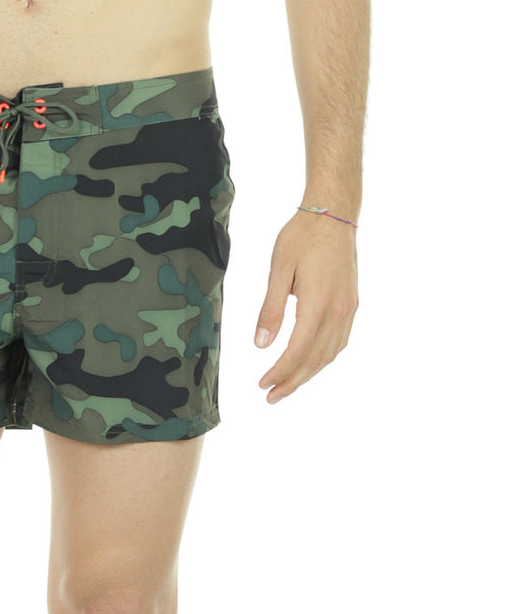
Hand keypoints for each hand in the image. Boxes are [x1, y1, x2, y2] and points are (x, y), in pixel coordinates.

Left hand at [253, 208, 358, 402]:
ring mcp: (348, 309)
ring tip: (287, 385)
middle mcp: (338, 312)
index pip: (297, 351)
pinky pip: (339, 342)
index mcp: (317, 304)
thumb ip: (270, 309)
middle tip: (271, 397)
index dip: (280, 372)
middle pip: (315, 360)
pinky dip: (323, 358)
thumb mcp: (278, 270)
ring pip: (329, 354)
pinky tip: (310, 362)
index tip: (262, 385)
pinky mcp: (352, 304)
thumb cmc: (301, 237)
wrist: (334, 215)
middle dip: (293, 382)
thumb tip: (260, 345)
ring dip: (308, 374)